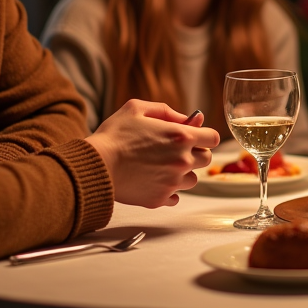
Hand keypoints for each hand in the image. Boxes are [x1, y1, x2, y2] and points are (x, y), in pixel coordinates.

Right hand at [86, 99, 220, 207]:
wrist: (94, 166)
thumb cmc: (114, 135)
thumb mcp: (137, 109)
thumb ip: (167, 111)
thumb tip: (187, 119)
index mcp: (181, 136)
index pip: (213, 138)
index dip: (204, 136)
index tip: (193, 137)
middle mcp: (182, 160)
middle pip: (206, 159)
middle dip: (194, 153)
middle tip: (173, 150)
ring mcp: (172, 182)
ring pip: (192, 179)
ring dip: (182, 173)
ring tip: (160, 166)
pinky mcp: (160, 198)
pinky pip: (175, 197)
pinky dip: (168, 190)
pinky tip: (154, 181)